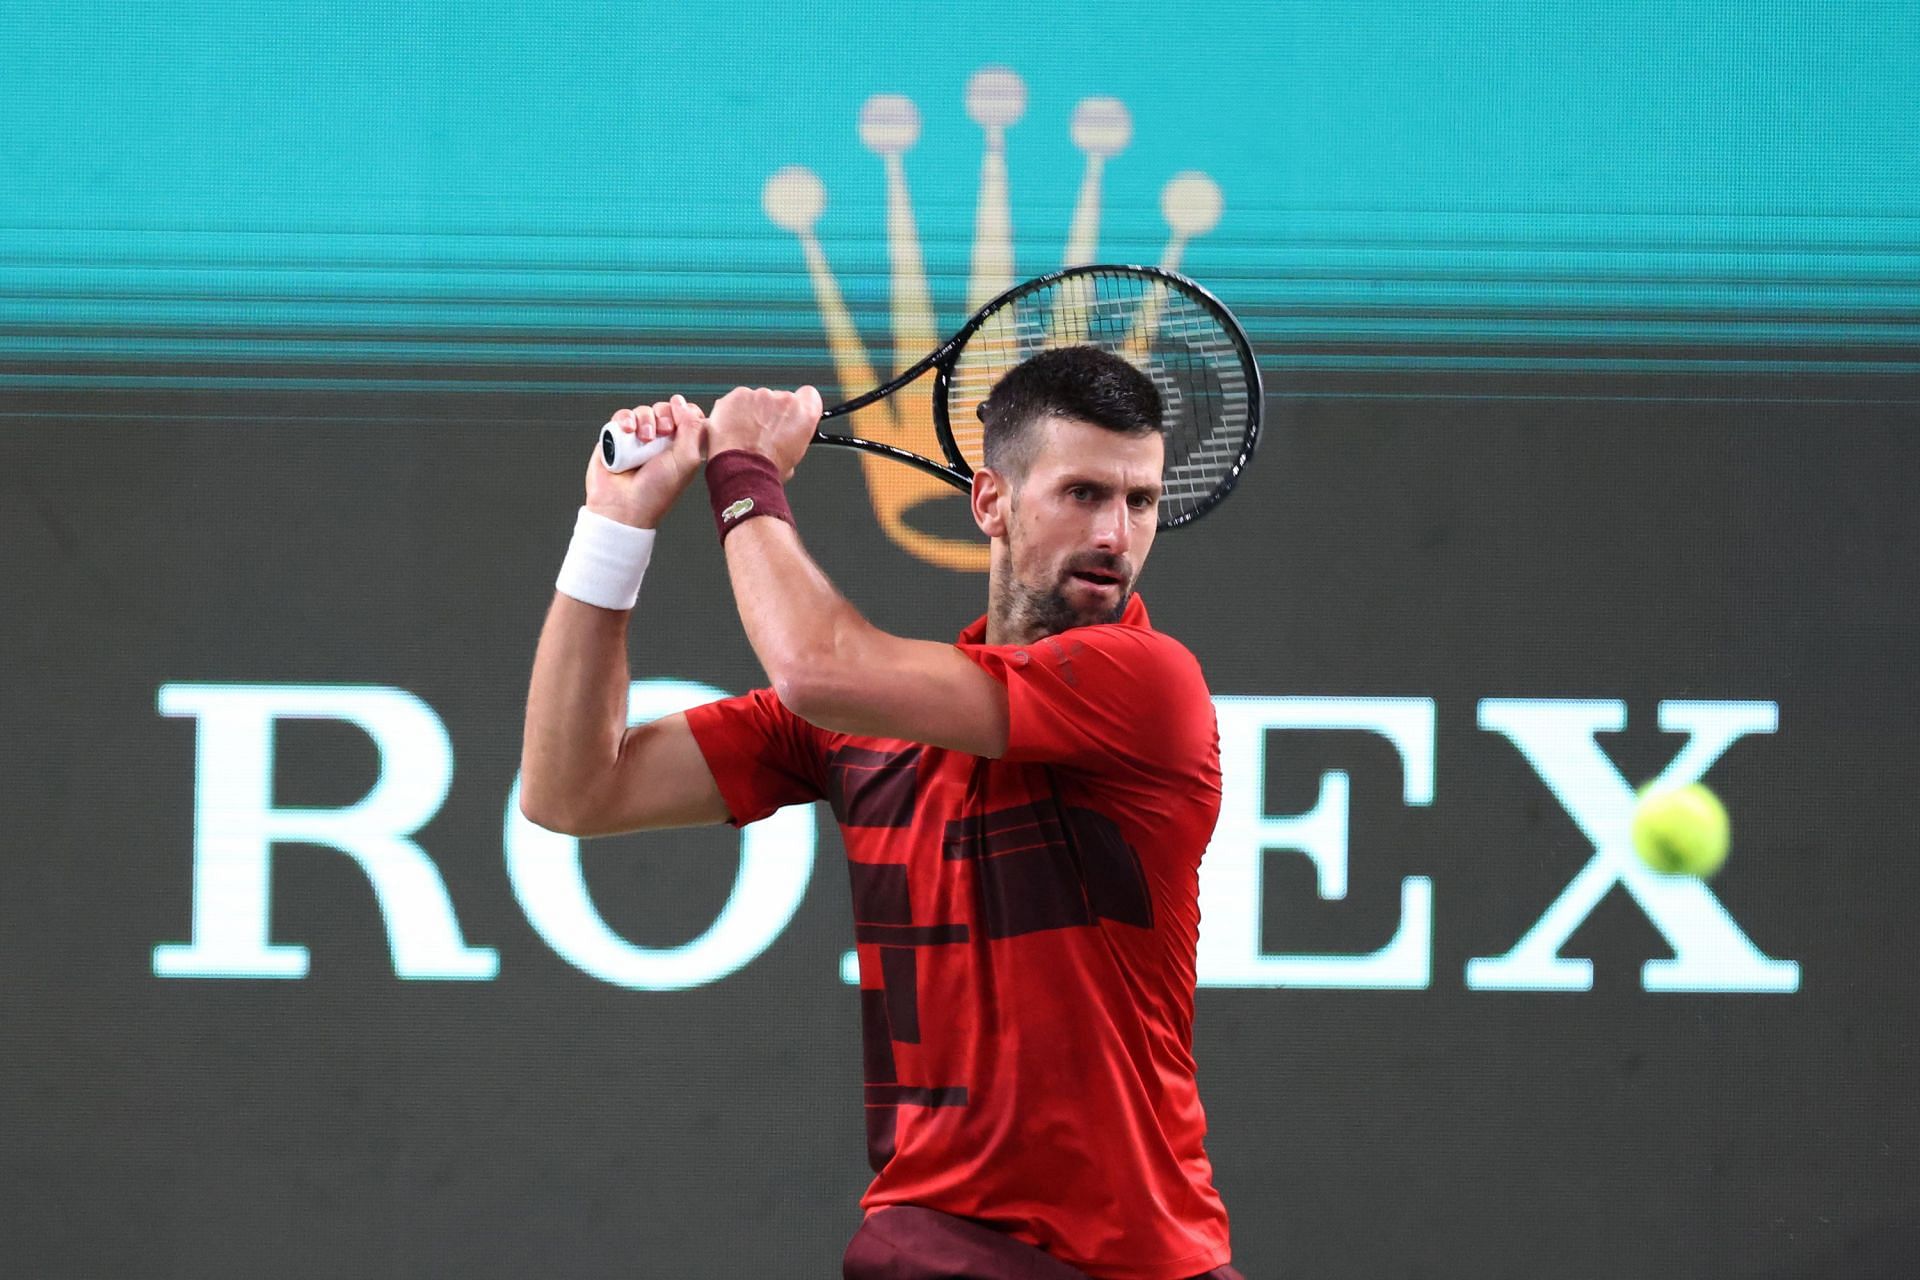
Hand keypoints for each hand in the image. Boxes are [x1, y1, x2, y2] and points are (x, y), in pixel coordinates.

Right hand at [583, 395, 707, 528]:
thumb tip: (682, 403)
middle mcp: (660, 442)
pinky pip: (622, 416)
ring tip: (644, 439)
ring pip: (644, 411)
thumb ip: (692, 428)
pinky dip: (625, 419)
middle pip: (666, 409)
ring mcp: (638, 439)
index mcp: (682, 448)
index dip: (686, 413)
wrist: (622, 507)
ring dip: (645, 420)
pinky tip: (628, 432)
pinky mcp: (616, 437)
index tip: (682, 422)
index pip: (688, 416)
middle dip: (665, 416)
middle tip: (663, 433)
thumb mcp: (686, 461)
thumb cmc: (655, 492)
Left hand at [704, 385, 822, 479]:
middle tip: (763, 434)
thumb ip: (793, 438)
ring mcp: (759, 395)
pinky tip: (732, 429)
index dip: (800, 406)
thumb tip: (785, 441)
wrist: (742, 469)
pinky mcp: (738, 395)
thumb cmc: (767, 468)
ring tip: (744, 436)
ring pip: (757, 399)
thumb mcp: (793, 458)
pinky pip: (738, 400)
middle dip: (772, 413)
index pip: (809, 395)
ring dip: (752, 413)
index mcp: (804, 413)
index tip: (793, 415)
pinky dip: (734, 412)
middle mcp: (784, 399)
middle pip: (780, 398)